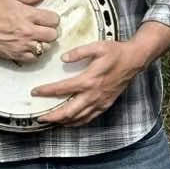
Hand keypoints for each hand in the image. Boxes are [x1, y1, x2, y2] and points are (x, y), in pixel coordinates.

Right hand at [0, 0, 60, 65]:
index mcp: (27, 14)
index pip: (54, 19)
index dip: (53, 19)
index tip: (48, 19)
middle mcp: (27, 31)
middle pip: (53, 35)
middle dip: (50, 31)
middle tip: (44, 29)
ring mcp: (22, 45)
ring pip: (46, 48)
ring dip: (43, 42)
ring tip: (36, 38)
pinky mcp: (15, 55)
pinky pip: (35, 58)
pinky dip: (34, 54)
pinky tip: (29, 47)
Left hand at [32, 38, 147, 125]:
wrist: (134, 60)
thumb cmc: (116, 52)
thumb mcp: (98, 46)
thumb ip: (79, 52)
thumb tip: (64, 58)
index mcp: (89, 80)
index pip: (62, 89)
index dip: (46, 91)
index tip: (35, 92)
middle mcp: (93, 94)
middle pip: (69, 111)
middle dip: (53, 116)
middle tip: (40, 118)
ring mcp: (100, 102)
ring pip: (78, 118)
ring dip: (63, 121)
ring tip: (51, 121)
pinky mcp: (105, 105)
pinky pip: (89, 118)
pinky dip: (77, 122)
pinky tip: (70, 122)